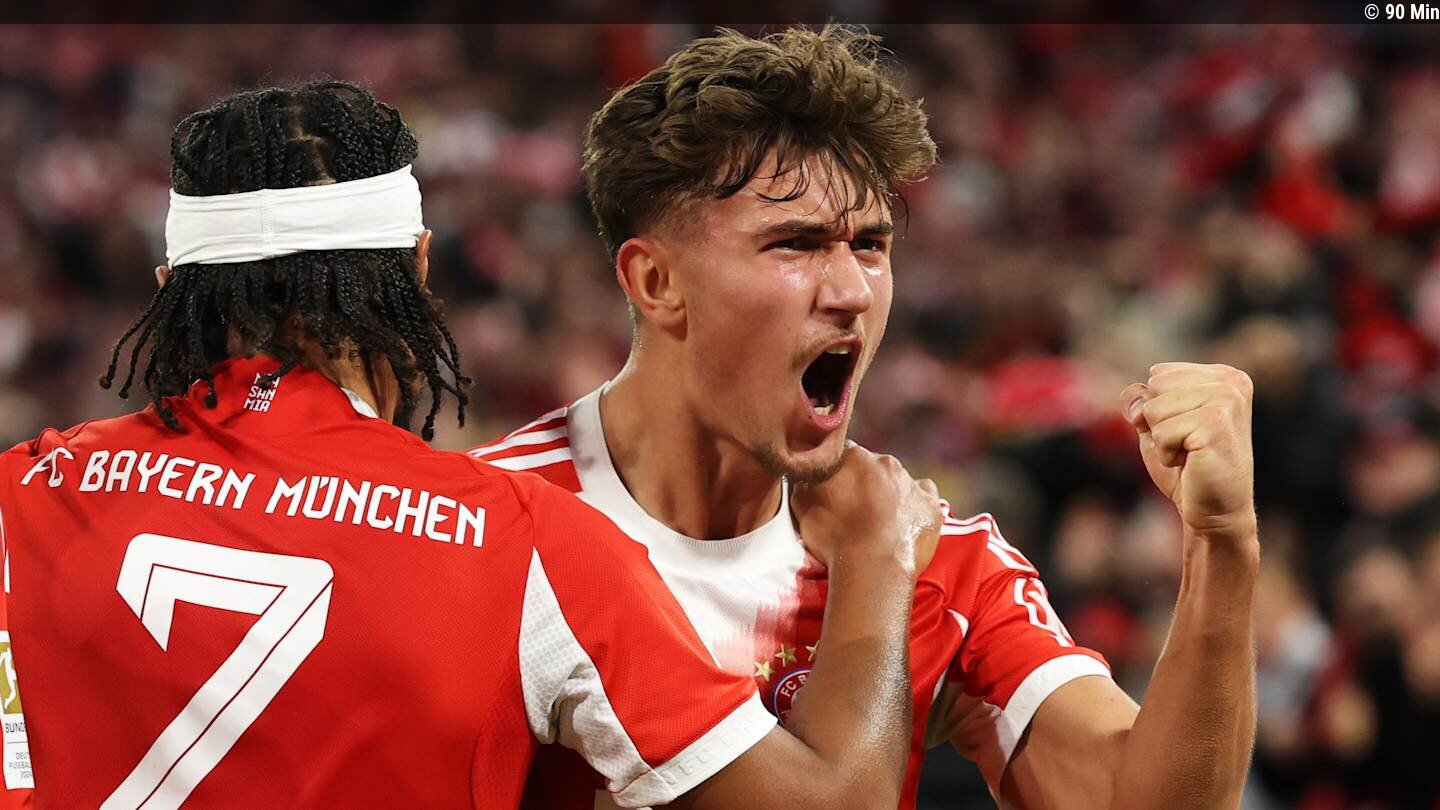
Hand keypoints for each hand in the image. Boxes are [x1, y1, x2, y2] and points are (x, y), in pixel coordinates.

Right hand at [791, 442, 942, 574]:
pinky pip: (924, 494)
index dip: (835, 471)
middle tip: (853, 509)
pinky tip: (905, 518)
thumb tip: (809, 475)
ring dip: (888, 493)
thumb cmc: (833, 537)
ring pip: (897, 480)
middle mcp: (884, 462)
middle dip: (863, 482)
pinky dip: (916, 502)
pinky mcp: (930, 504)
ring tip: (878, 521)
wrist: (872, 567)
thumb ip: (806, 480)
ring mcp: (911, 482)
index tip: (832, 489)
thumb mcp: (801, 504)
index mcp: (853, 456)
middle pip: (871, 466)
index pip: (840, 453)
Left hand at [1121, 363, 1256, 541]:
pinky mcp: (1216, 424)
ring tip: (1189, 454)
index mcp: (1222, 375)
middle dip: (1159, 422)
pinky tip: (1191, 463)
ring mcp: (1227, 401)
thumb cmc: (1186, 467)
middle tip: (1187, 444)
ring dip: (1163, 440)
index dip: (1157, 409)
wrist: (1214, 510)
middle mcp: (1231, 382)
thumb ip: (1139, 400)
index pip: (1158, 374)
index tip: (1185, 430)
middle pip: (1155, 388)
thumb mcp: (1155, 425)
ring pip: (1154, 410)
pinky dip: (1166, 454)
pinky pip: (1161, 433)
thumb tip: (1136, 399)